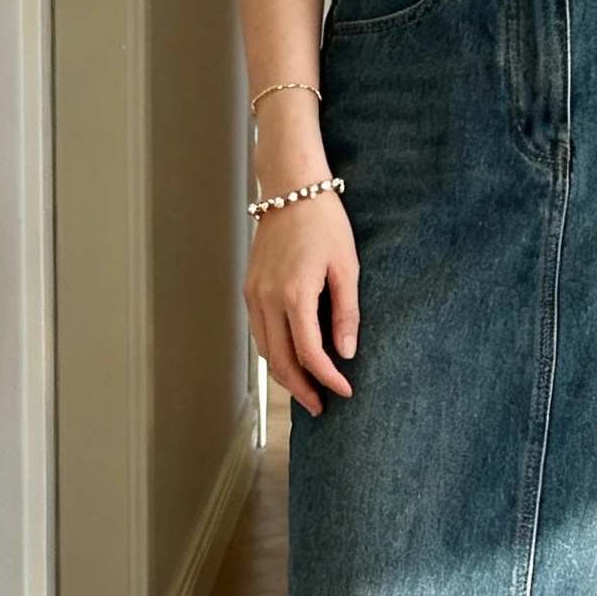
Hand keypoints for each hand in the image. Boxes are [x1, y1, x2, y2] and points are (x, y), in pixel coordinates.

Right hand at [245, 187, 359, 418]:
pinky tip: (291, 360)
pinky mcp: (250, 288)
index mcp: (294, 294)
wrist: (290, 187)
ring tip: (307, 391)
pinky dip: (273, 353)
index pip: (309, 353)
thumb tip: (346, 352)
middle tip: (321, 407)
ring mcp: (253, 294)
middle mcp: (267, 298)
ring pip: (265, 350)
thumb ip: (346, 312)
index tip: (345, 391)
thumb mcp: (346, 266)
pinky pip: (259, 332)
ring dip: (285, 375)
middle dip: (302, 389)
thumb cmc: (324, 220)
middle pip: (280, 361)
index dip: (328, 378)